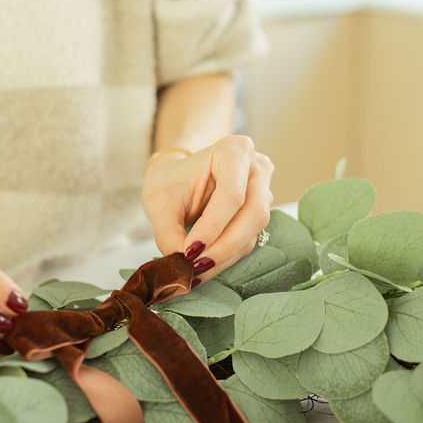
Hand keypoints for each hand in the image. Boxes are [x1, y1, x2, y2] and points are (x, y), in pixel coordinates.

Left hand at [141, 135, 273, 282]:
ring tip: (195, 272)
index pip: (232, 194)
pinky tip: (205, 266)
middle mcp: (256, 168)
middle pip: (253, 214)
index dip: (212, 227)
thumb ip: (168, 233)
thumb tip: (181, 263)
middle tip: (195, 267)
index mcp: (233, 151)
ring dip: (225, 256)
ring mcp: (263, 190)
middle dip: (224, 246)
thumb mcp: (159, 203)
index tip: (189, 252)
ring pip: (254, 231)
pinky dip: (226, 256)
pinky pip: (249, 239)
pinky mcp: (260, 212)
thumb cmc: (169, 182)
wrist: (177, 178)